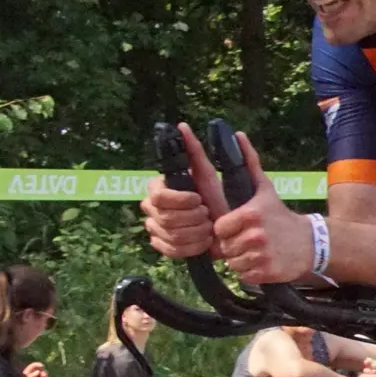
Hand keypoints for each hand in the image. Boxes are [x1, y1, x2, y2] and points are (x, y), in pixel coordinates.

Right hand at [141, 123, 218, 259]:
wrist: (225, 226)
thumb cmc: (216, 198)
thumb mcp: (207, 174)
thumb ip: (193, 150)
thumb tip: (182, 126)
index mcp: (158, 187)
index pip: (157, 196)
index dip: (180, 201)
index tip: (199, 200)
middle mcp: (150, 206)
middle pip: (165, 218)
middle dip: (193, 218)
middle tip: (207, 216)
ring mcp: (153, 226)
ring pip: (169, 235)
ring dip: (195, 233)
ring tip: (208, 228)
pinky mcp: (160, 245)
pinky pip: (170, 250)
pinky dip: (191, 247)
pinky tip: (202, 241)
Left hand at [208, 130, 314, 283]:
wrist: (310, 243)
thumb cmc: (281, 216)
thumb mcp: (265, 189)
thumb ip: (249, 163)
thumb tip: (238, 134)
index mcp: (250, 214)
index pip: (219, 228)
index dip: (225, 230)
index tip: (238, 228)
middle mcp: (255, 235)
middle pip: (224, 247)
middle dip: (233, 246)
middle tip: (249, 240)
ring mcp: (261, 255)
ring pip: (232, 263)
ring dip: (240, 259)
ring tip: (256, 251)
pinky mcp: (266, 272)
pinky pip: (243, 275)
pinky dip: (250, 272)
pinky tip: (262, 261)